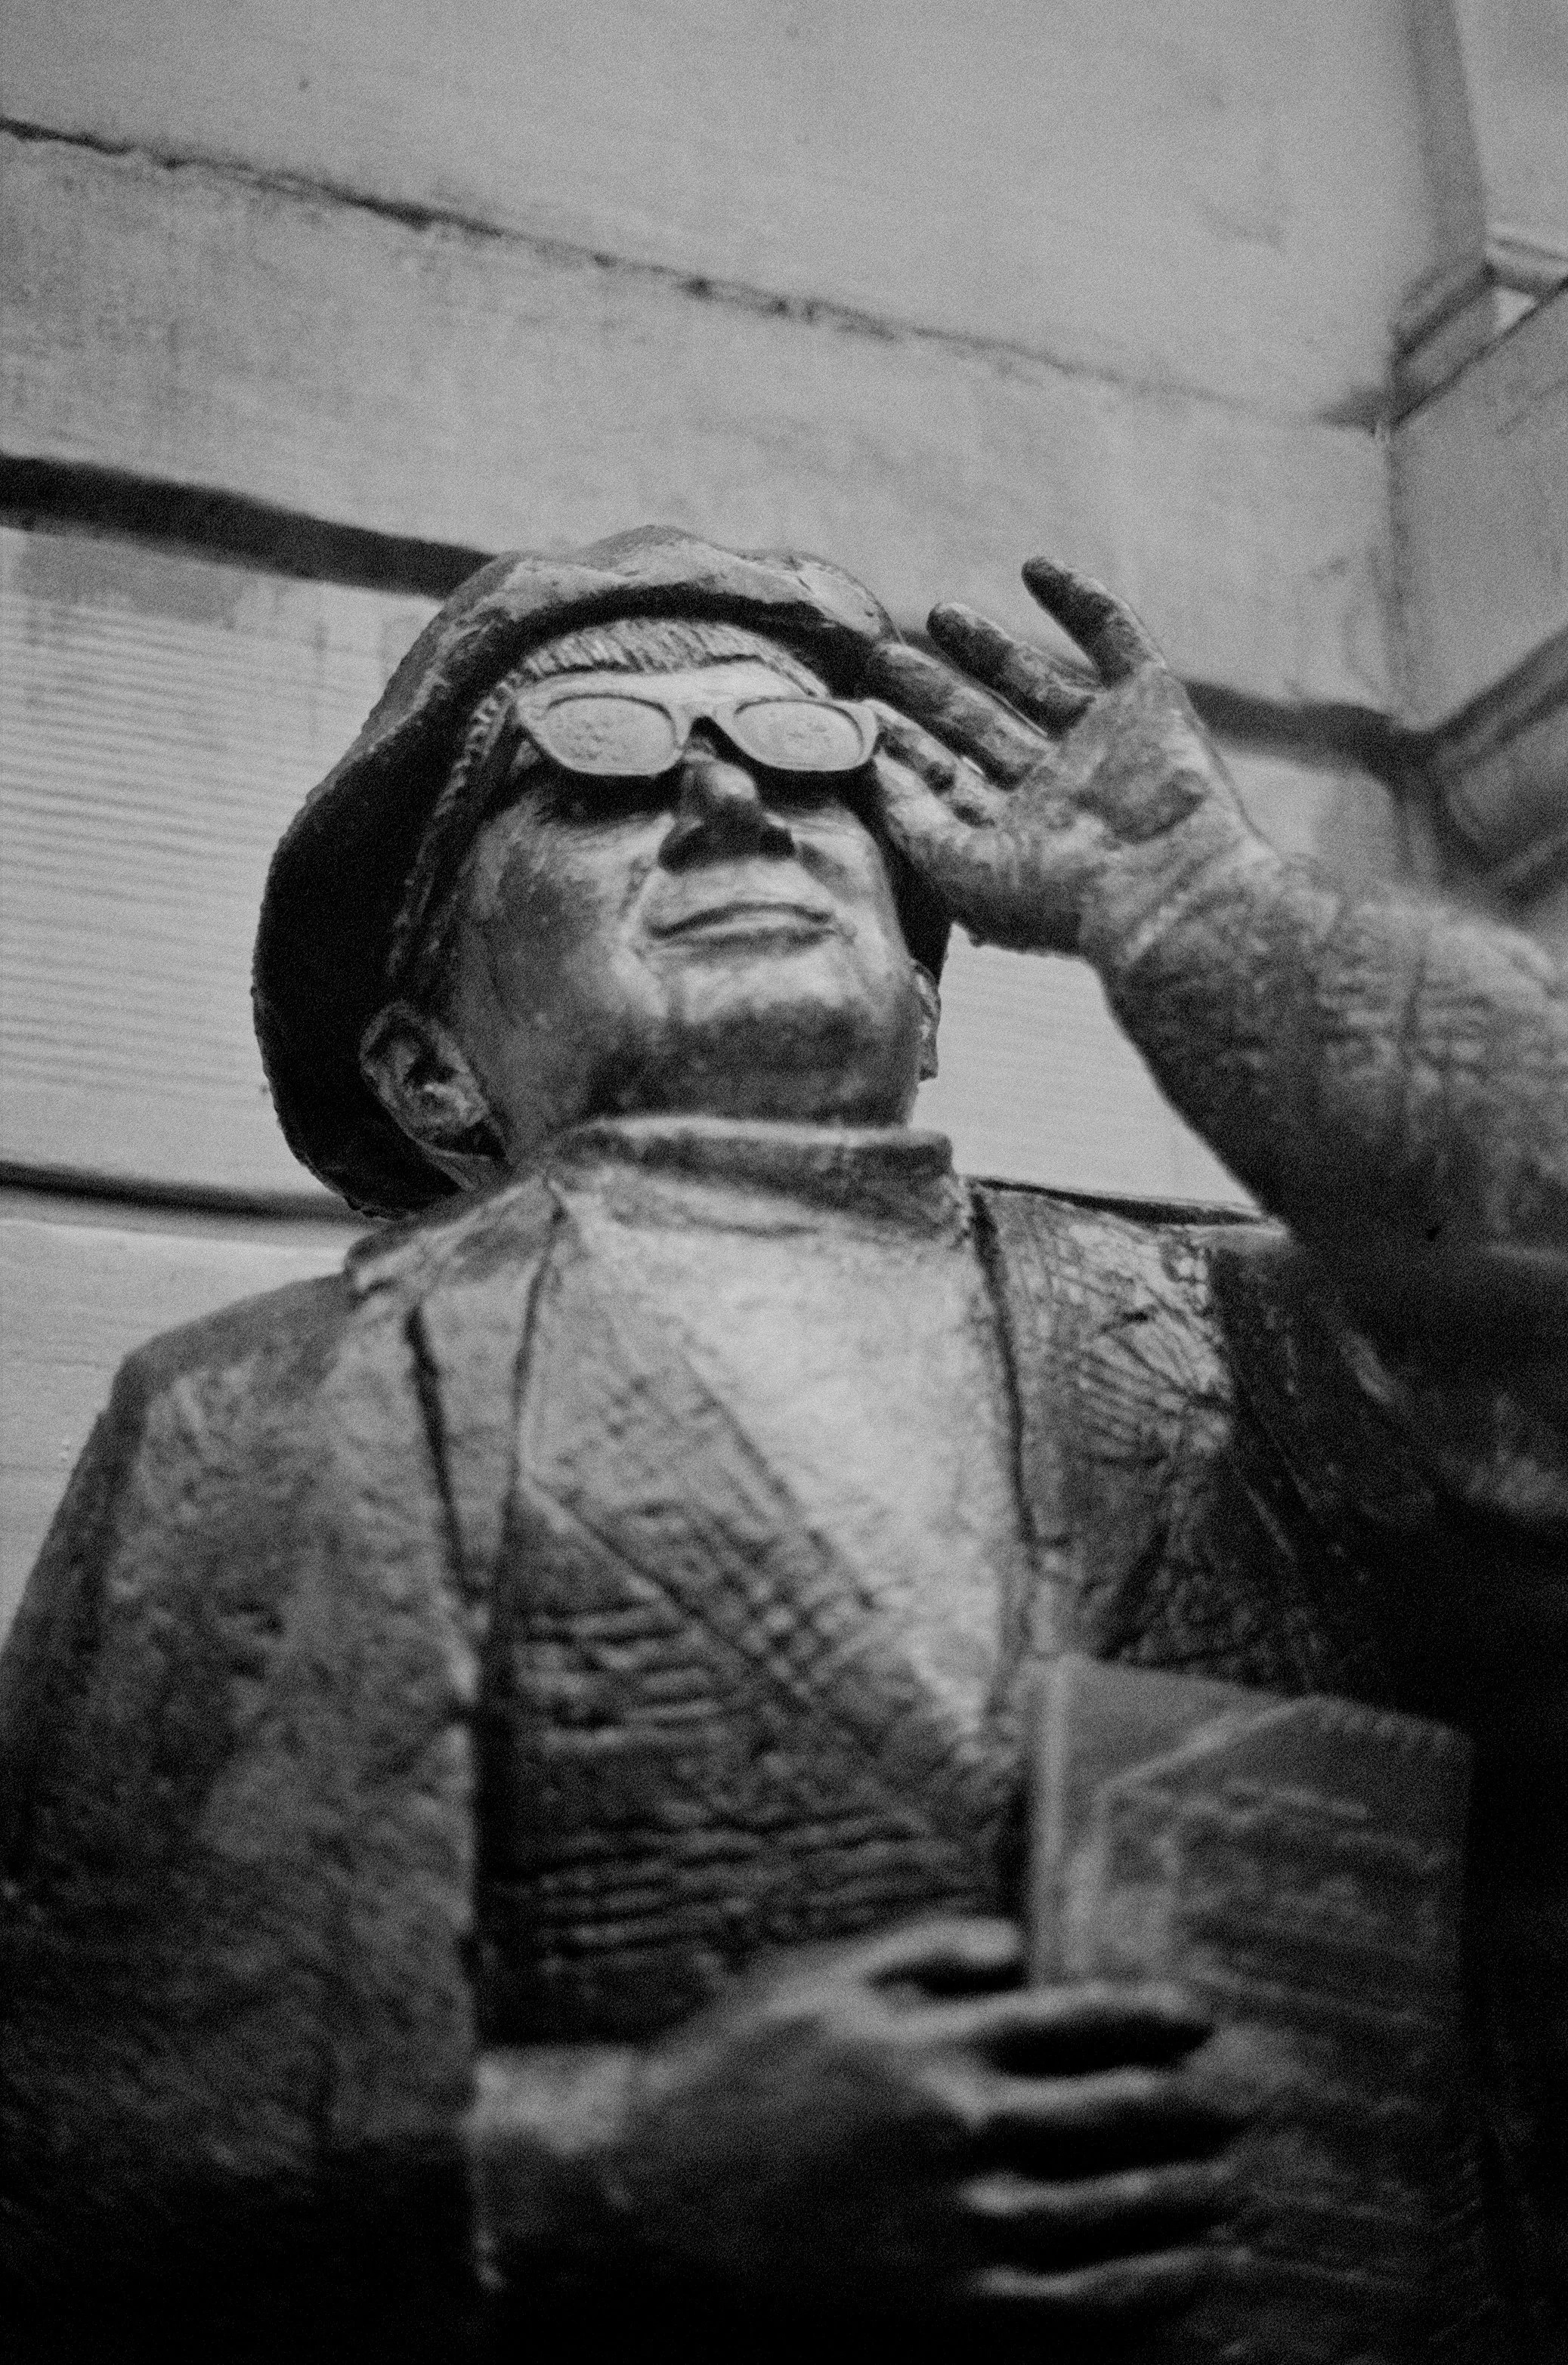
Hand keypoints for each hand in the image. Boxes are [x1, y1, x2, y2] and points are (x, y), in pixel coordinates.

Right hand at [598, 1914, 1242, 2322]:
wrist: (643, 2201)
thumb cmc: (724, 2072)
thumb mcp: (815, 1977)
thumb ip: (924, 1948)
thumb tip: (1018, 1942)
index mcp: (935, 2039)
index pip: (1082, 2018)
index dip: (1155, 2017)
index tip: (1202, 2019)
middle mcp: (962, 2128)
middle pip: (1119, 2113)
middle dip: (1196, 2106)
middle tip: (1245, 2105)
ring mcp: (959, 2228)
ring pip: (1115, 2210)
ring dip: (1190, 2197)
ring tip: (1234, 2189)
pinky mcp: (947, 2313)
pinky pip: (1078, 2307)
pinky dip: (1149, 2290)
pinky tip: (1189, 2276)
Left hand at [864, 560, 1262, 962]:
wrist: (1166, 891)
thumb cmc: (1061, 903)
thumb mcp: (959, 869)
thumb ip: (911, 817)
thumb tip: (868, 763)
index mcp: (1014, 834)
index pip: (947, 777)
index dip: (904, 744)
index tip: (862, 712)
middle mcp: (1057, 788)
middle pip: (982, 726)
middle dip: (933, 692)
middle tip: (883, 656)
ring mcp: (1105, 743)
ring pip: (1037, 682)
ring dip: (990, 648)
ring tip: (940, 613)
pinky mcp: (1152, 703)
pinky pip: (1115, 640)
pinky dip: (1081, 601)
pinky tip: (1036, 568)